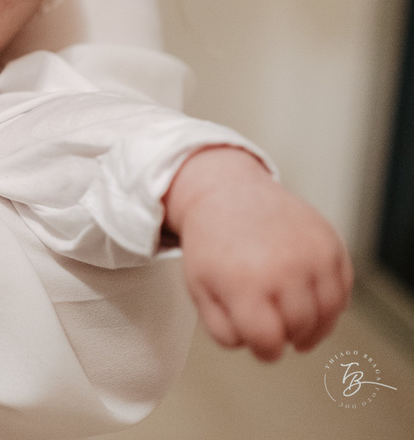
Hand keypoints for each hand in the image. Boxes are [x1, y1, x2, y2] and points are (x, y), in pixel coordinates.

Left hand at [163, 146, 352, 360]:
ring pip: (329, 313)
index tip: (261, 345)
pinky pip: (343, 289)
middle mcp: (282, 268)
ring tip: (295, 320)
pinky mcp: (330, 242)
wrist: (226, 191)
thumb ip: (222, 328)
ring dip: (314, 325)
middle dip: (288, 335)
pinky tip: (309, 298)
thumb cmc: (212, 244)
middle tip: (275, 326)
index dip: (265, 351)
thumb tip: (258, 346)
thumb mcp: (199, 288)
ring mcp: (311, 253)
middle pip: (300, 329)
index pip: (268, 341)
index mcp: (244, 283)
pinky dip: (331, 302)